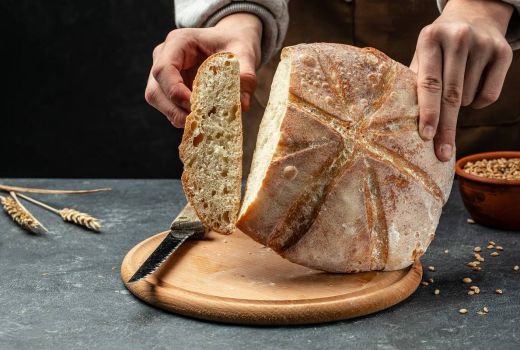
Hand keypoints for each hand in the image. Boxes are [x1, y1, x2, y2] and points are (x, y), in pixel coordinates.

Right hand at [145, 13, 261, 126]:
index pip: (164, 69)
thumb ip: (245, 75)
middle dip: (174, 110)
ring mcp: (164, 74)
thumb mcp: (245, 53)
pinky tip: (202, 121)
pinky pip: (169, 107)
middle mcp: (164, 57)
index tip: (195, 106)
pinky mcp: (169, 89)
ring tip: (202, 123)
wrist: (232, 44)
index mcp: (178, 42)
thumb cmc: (235, 44)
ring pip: (158, 101)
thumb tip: (241, 105)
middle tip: (198, 121)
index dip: (175, 92)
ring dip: (177, 116)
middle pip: (155, 90)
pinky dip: (182, 117)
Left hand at [410, 0, 512, 160]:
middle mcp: (457, 39)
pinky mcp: (503, 52)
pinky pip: (489, 96)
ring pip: (468, 98)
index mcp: (430, 39)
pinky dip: (478, 103)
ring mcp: (483, 44)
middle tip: (442, 153)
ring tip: (453, 87)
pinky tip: (472, 87)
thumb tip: (403, 121)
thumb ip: (414, 82)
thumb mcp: (422, 55)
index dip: (428, 112)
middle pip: (451, 96)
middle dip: (445, 128)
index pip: (429, 84)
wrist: (473, 16)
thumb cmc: (438, 46)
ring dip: (459, 106)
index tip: (426, 136)